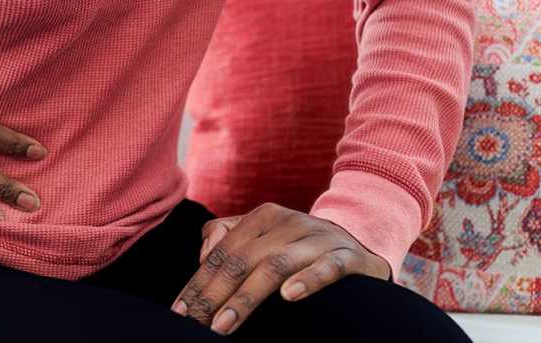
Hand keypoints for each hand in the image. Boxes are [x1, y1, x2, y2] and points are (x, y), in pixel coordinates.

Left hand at [170, 203, 390, 335]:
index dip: (198, 282)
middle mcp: (289, 222)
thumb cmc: (299, 247)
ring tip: (224, 324)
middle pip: (242, 259)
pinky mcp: (347, 257)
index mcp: (263, 216)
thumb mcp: (263, 237)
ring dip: (246, 297)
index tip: (180, 312)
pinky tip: (288, 296)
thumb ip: (228, 237)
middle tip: (196, 324)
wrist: (360, 242)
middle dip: (214, 294)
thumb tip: (203, 255)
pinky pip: (326, 268)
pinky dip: (307, 281)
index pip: (222, 252)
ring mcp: (318, 239)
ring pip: (275, 265)